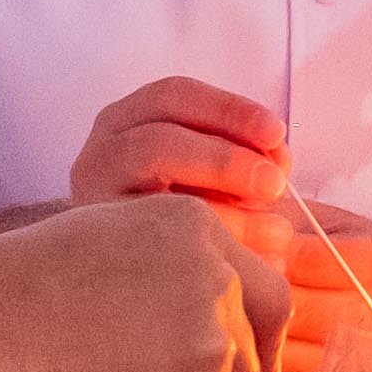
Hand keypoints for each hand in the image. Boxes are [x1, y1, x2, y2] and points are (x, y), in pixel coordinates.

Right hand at [71, 75, 291, 254]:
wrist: (133, 274)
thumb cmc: (185, 213)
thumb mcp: (212, 173)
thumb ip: (246, 158)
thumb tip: (279, 162)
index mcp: (128, 120)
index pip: (175, 97)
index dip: (230, 110)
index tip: (275, 134)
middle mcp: (101, 155)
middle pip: (157, 141)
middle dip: (224, 160)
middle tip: (274, 185)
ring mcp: (93, 204)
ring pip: (152, 204)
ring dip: (220, 213)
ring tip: (273, 233)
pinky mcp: (101, 251)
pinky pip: (151, 247)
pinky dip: (203, 251)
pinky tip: (240, 262)